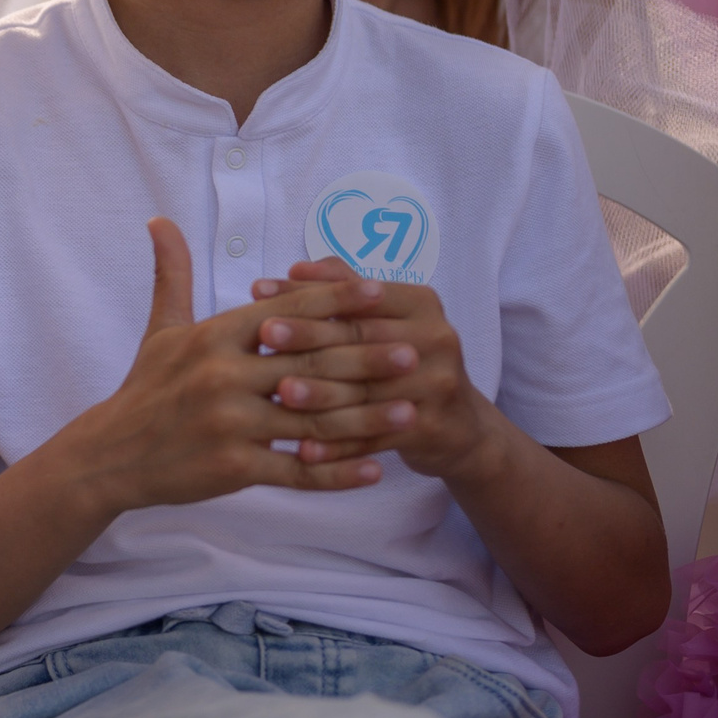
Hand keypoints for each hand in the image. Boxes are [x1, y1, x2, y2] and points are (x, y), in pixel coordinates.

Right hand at [51, 220, 396, 512]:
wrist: (110, 456)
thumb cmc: (145, 388)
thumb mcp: (160, 328)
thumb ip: (172, 274)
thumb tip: (159, 220)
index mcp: (214, 336)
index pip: (287, 310)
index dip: (336, 300)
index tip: (380, 292)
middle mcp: (223, 376)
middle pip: (310, 364)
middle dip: (367, 358)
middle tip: (413, 353)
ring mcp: (231, 425)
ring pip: (314, 420)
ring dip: (369, 417)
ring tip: (412, 411)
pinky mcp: (234, 469)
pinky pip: (299, 471)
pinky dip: (340, 472)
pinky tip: (375, 467)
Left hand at [254, 261, 499, 479]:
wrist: (458, 426)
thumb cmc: (403, 363)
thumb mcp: (385, 320)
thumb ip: (343, 289)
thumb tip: (296, 268)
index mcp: (421, 303)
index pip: (356, 294)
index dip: (306, 292)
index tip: (258, 290)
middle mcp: (438, 337)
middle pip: (362, 338)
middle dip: (309, 336)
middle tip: (264, 335)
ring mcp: (439, 384)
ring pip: (367, 390)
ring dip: (320, 394)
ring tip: (278, 394)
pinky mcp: (434, 428)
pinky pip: (376, 438)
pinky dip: (338, 446)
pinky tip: (302, 450)